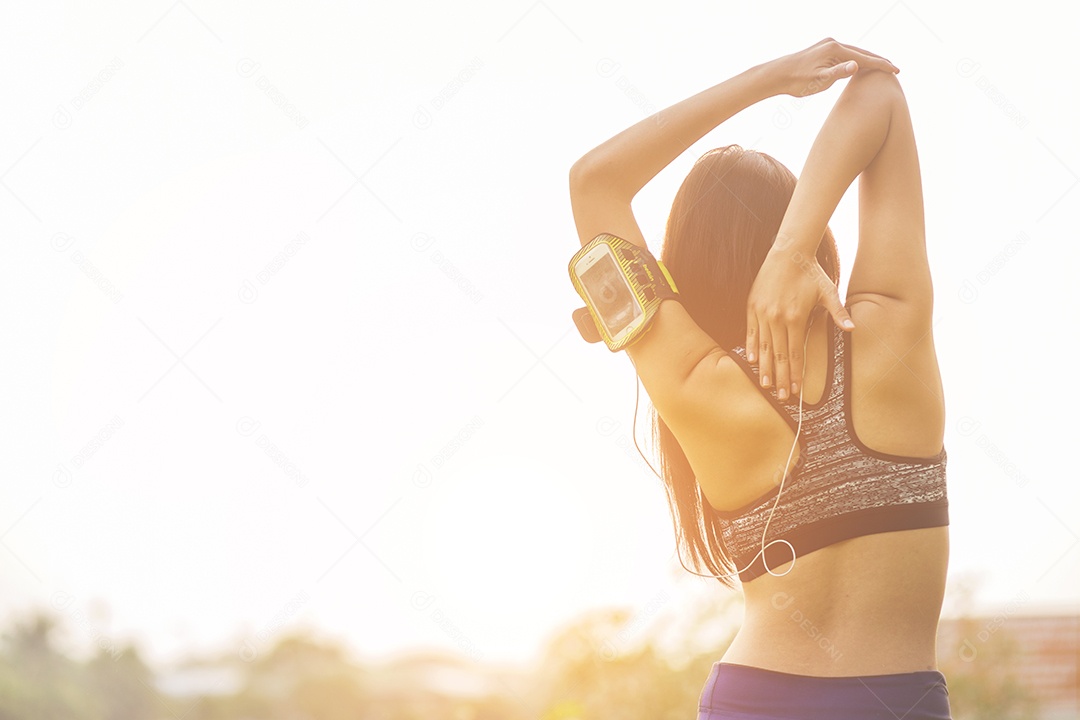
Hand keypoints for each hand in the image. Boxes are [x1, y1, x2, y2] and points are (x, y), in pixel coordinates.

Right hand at [745, 241, 853, 399]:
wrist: (788, 252)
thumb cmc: (811, 273)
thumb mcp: (828, 291)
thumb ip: (838, 312)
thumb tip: (852, 328)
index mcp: (795, 317)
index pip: (794, 353)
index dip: (794, 373)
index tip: (794, 390)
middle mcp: (776, 318)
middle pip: (778, 355)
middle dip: (779, 378)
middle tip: (780, 397)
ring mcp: (762, 313)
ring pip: (763, 347)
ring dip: (764, 368)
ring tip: (765, 385)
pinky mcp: (752, 306)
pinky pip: (751, 332)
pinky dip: (751, 348)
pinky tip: (752, 361)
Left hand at [766, 38, 897, 97]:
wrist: (776, 75)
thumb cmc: (796, 81)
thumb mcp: (819, 81)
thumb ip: (839, 73)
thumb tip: (857, 65)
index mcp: (835, 50)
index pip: (864, 59)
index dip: (881, 65)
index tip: (896, 71)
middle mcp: (833, 43)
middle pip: (862, 52)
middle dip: (878, 60)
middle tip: (894, 68)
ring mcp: (827, 44)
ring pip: (853, 52)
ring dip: (867, 59)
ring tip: (881, 66)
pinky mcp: (822, 49)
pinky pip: (844, 53)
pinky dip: (855, 58)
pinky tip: (858, 64)